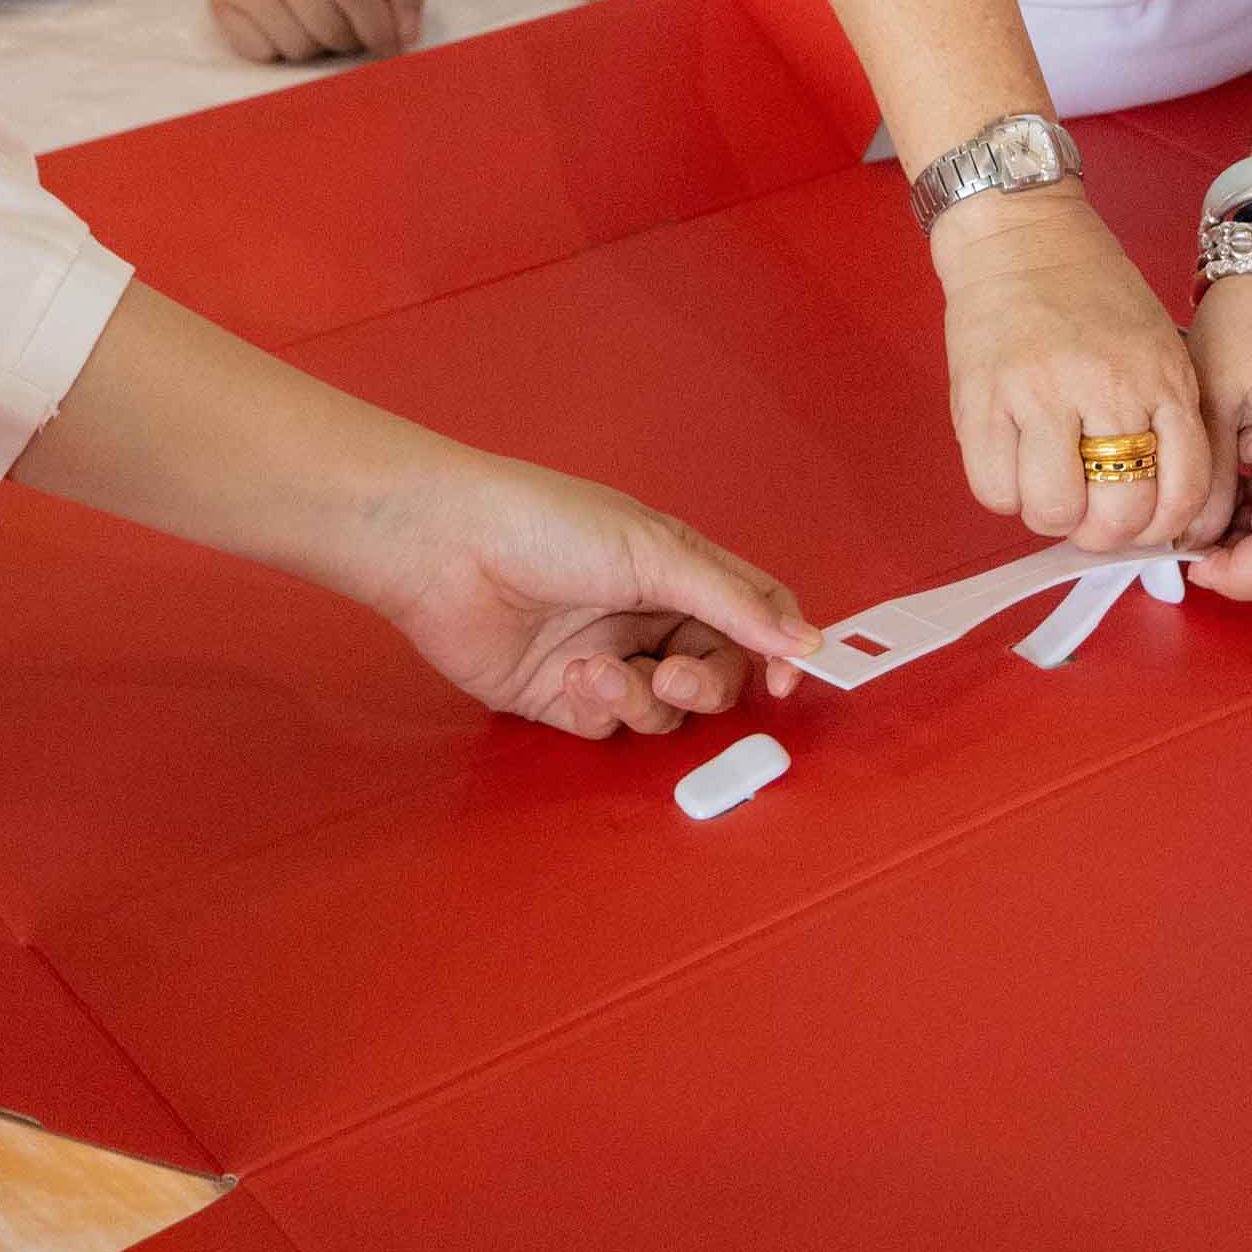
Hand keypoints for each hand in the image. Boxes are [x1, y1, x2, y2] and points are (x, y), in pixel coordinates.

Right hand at [210, 0, 426, 62]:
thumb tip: (406, 38)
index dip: (377, 27)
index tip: (390, 47)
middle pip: (327, 25)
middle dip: (348, 40)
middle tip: (347, 29)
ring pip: (297, 46)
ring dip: (316, 47)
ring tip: (314, 22)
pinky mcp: (222, 2)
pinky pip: (264, 54)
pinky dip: (281, 51)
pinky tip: (284, 25)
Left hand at [347, 453, 823, 734]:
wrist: (446, 551)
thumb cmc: (547, 526)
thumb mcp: (654, 552)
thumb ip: (733, 602)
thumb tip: (805, 640)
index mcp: (678, 567)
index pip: (752, 611)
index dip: (777, 647)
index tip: (785, 681)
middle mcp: (647, 614)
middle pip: (714, 672)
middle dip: (704, 683)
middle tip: (674, 675)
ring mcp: (607, 657)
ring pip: (663, 708)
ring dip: (640, 696)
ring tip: (597, 671)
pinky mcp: (562, 697)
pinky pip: (609, 726)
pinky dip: (598, 706)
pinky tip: (568, 675)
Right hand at [930, 181, 1215, 552]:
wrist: (1021, 233)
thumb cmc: (1093, 292)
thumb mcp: (1157, 345)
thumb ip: (1164, 417)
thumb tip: (1157, 508)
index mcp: (1160, 377)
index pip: (1182, 492)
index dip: (1161, 528)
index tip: (1143, 522)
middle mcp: (1105, 387)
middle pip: (1117, 514)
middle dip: (1103, 530)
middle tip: (1089, 509)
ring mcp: (1038, 393)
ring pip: (1053, 510)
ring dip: (1050, 513)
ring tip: (1046, 481)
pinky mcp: (981, 397)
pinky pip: (994, 491)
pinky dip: (1004, 494)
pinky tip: (1011, 462)